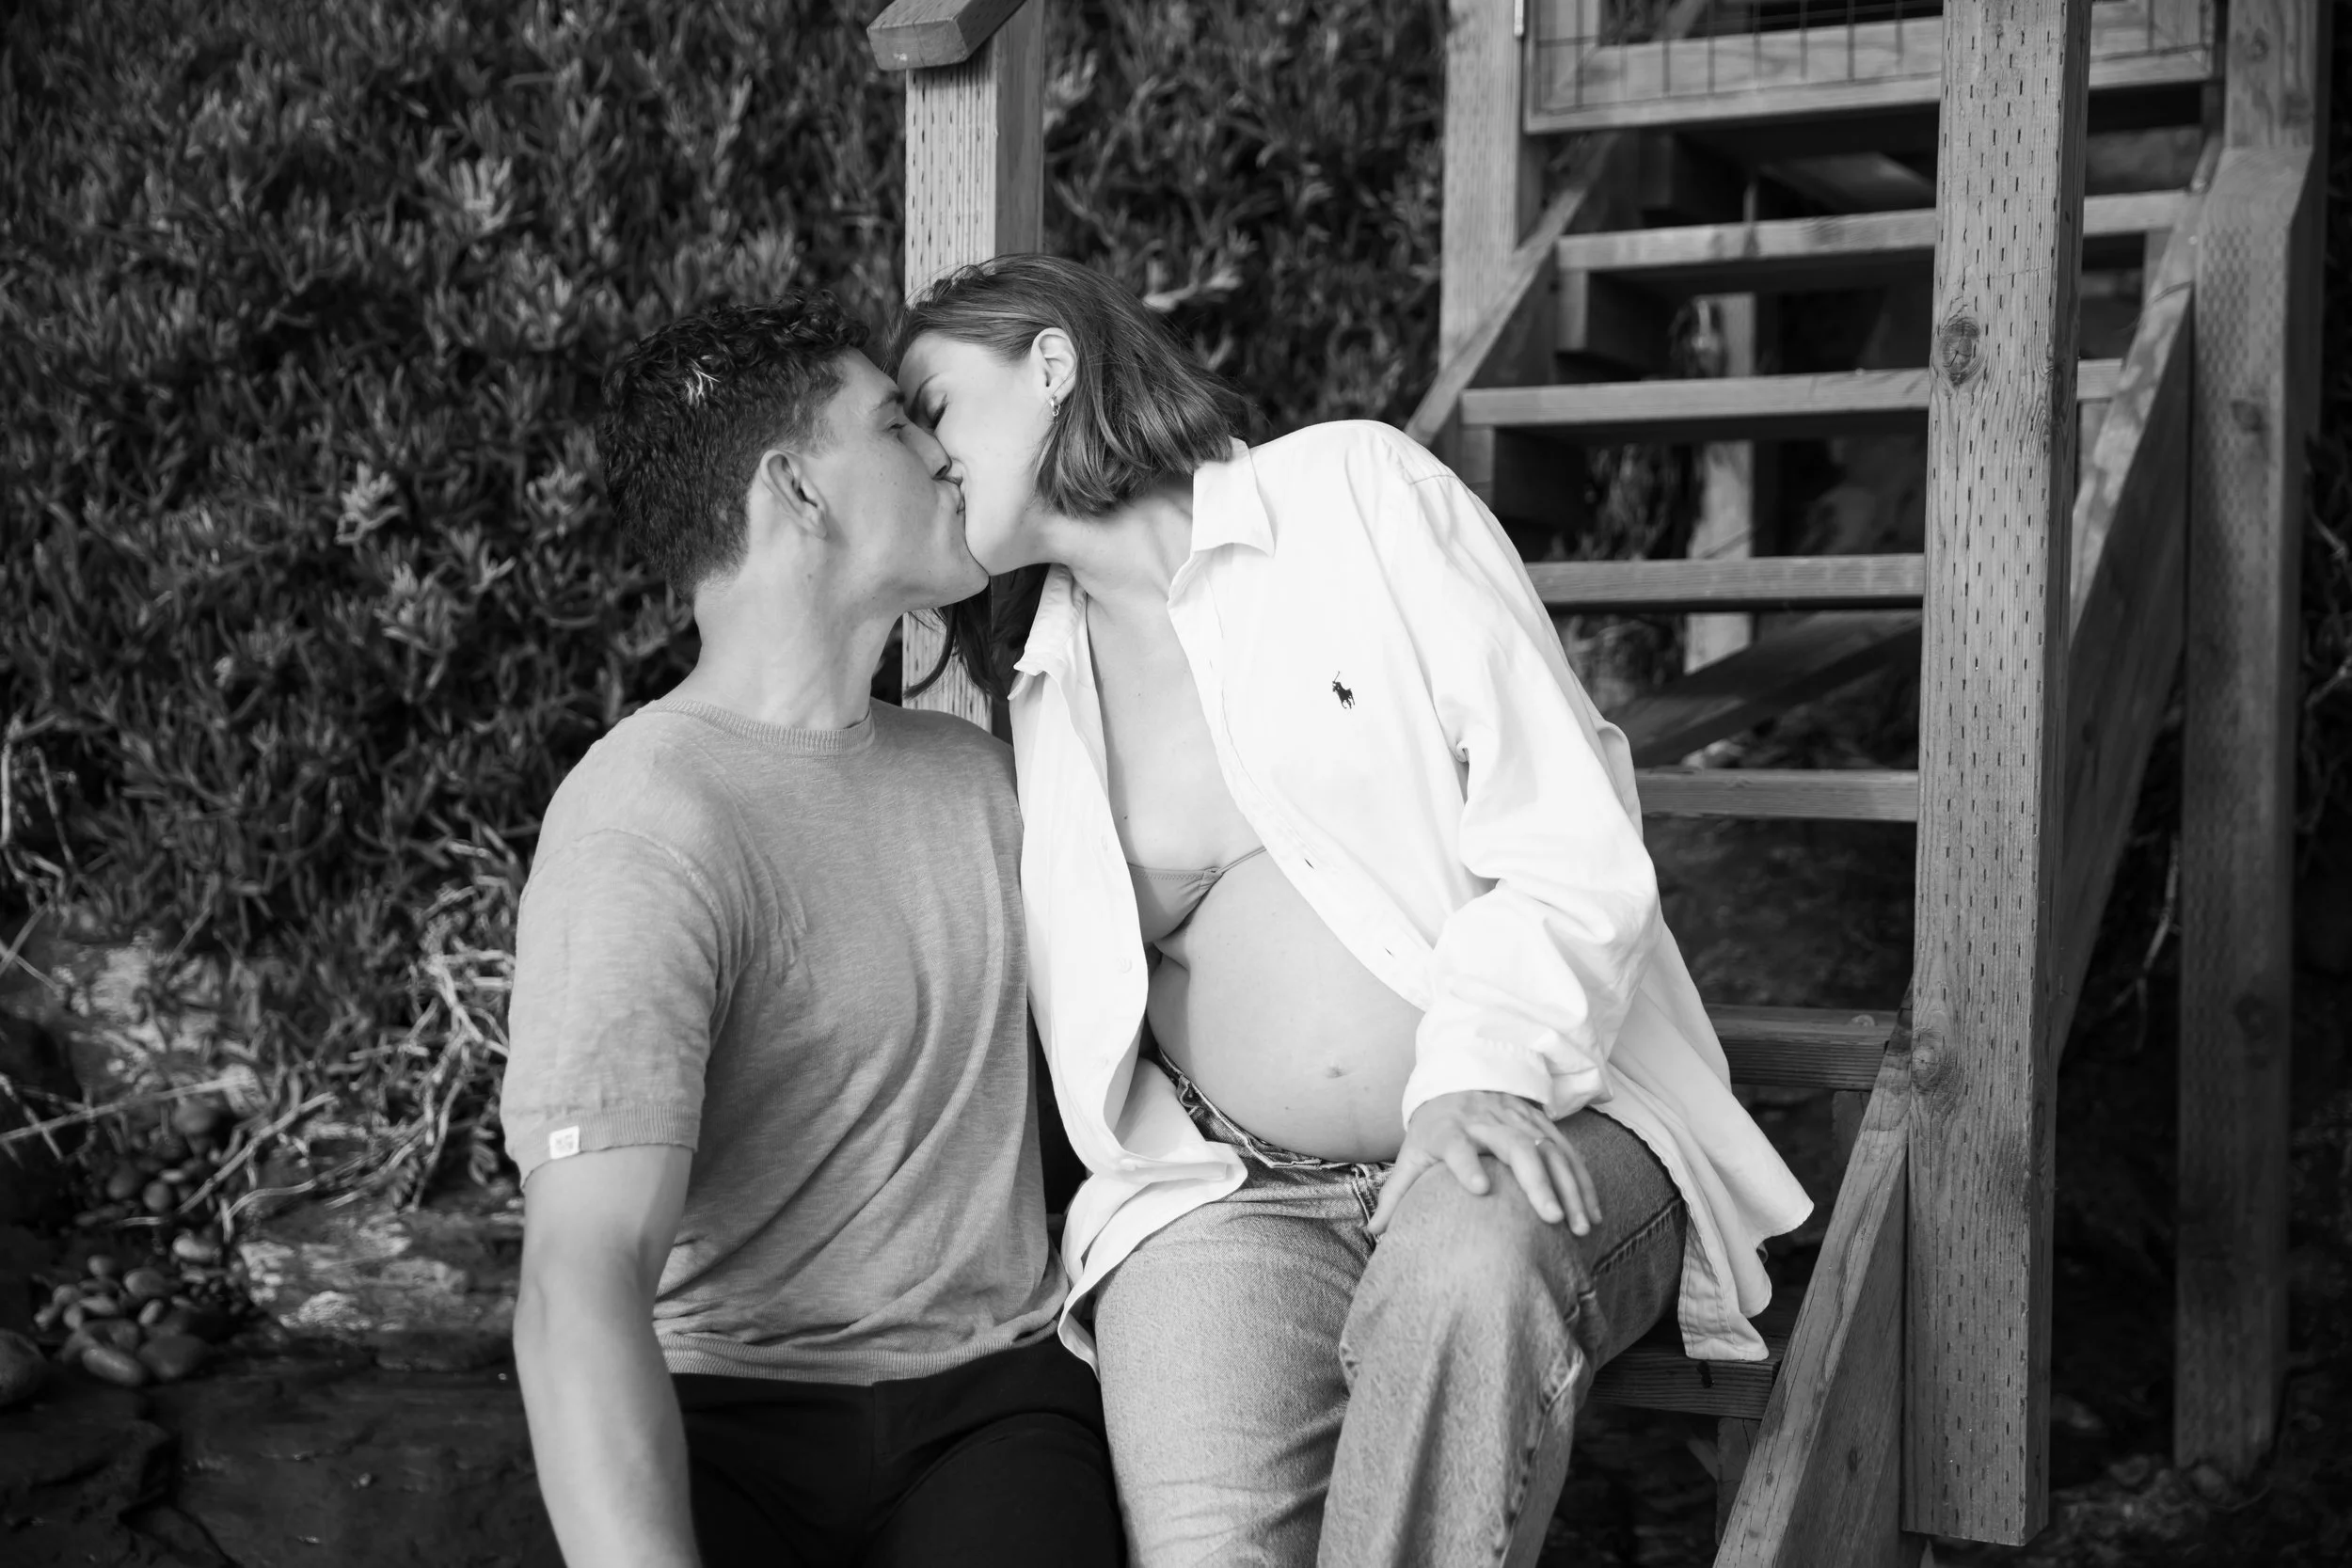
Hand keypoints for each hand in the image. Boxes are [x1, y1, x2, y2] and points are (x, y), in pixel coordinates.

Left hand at [1366, 1090, 1599, 1238]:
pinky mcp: (1543, 1126)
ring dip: (1568, 1189)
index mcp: (1450, 1129)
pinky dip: (1583, 1184)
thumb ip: (1396, 1193)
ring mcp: (1520, 1122)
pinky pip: (1568, 1154)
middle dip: (1535, 1182)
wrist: (1465, 1077)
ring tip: (1579, 1227)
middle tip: (1549, 1218)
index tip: (1478, 1188)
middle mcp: (1488, 1123)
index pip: (1457, 1144)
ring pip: (1550, 1152)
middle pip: (1514, 1147)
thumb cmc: (1435, 1125)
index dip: (1465, 1163)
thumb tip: (1373, 1232)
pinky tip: (1592, 1214)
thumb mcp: (1412, 1151)